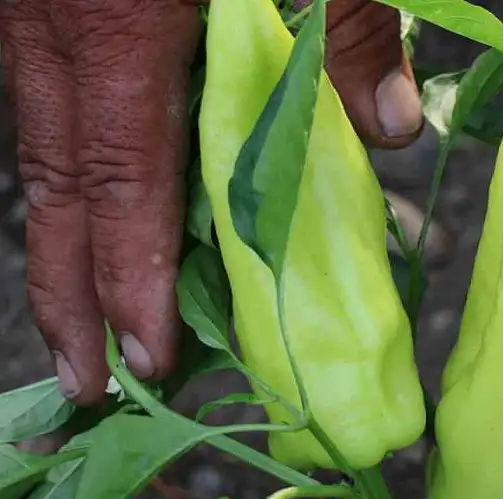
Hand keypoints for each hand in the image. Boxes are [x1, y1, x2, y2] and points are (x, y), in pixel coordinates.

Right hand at [0, 0, 422, 404]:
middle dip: (70, 297)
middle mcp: (59, 28)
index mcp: (124, 20)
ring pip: (45, 155)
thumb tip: (391, 130)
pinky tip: (102, 223)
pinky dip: (76, 181)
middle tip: (91, 384)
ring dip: (64, 248)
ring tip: (86, 331)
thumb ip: (351, 30)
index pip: (124, 177)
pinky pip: (55, 114)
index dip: (132, 278)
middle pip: (58, 187)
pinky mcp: (46, 12)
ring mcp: (37, 19)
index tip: (149, 358)